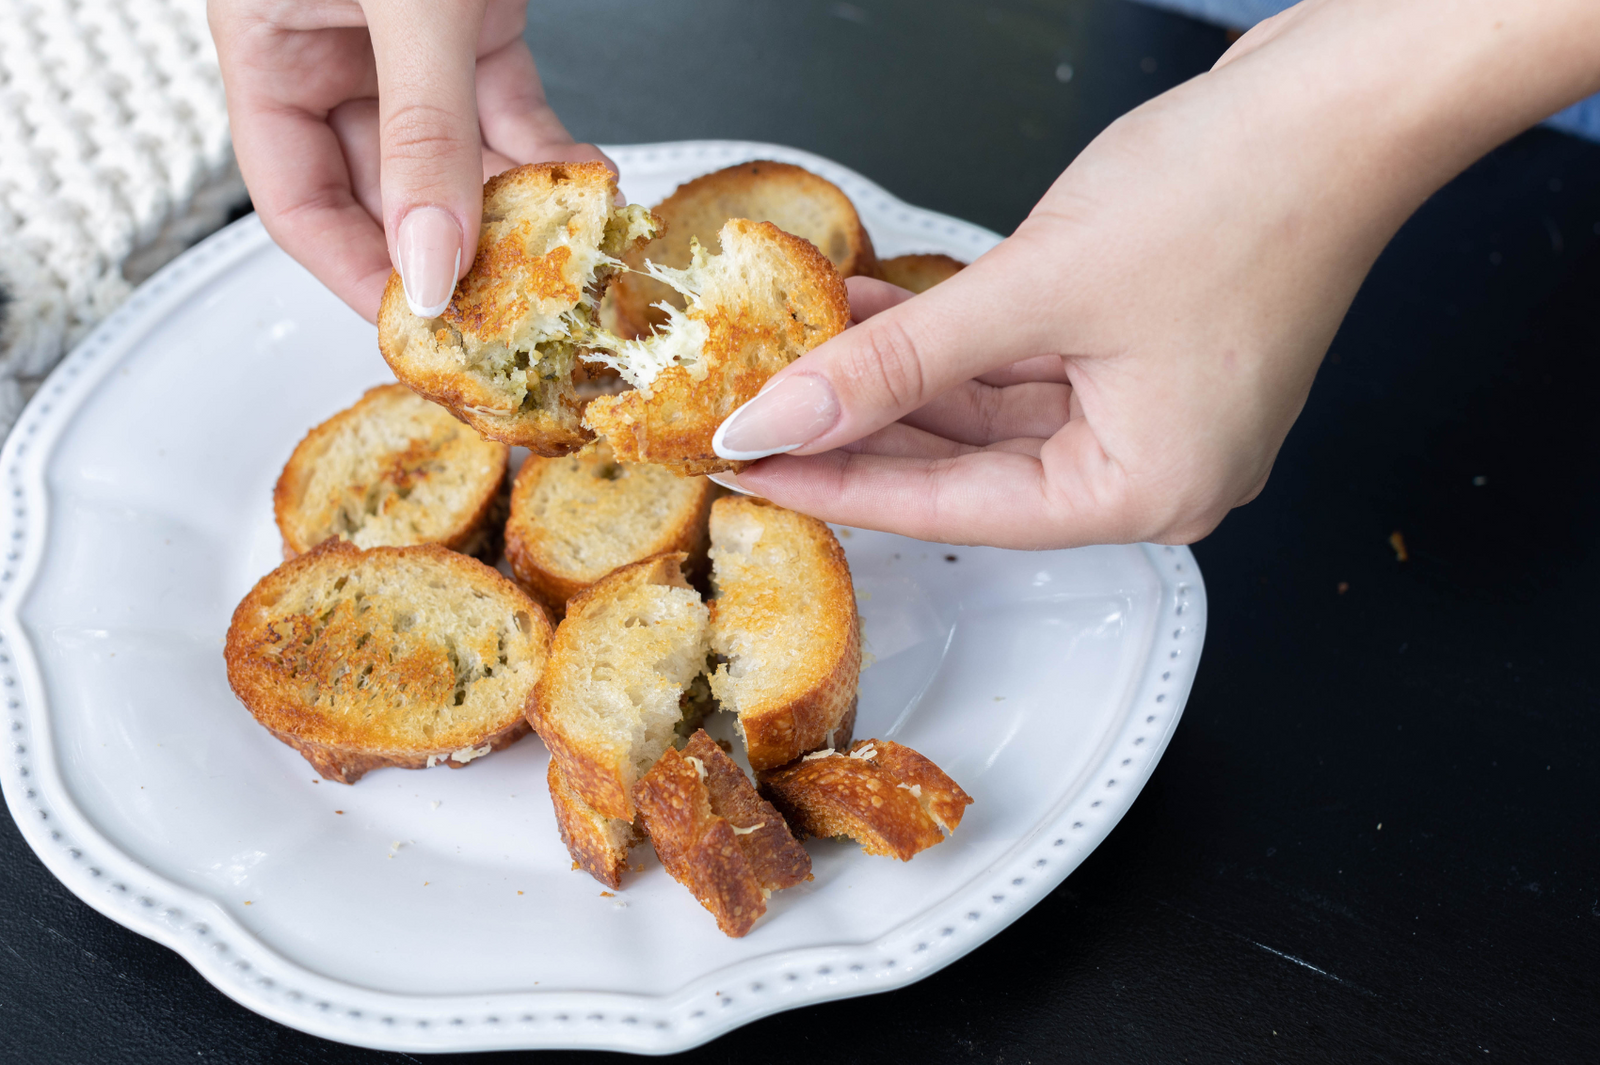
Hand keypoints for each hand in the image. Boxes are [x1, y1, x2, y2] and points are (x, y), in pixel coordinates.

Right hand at [210, 0, 609, 321]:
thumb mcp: (408, 6)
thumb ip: (423, 132)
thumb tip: (434, 257)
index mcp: (267, 45)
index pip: (298, 203)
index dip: (361, 277)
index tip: (425, 329)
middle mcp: (329, 51)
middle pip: (384, 195)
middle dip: (453, 254)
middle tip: (511, 308)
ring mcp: (404, 44)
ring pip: (456, 162)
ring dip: (515, 210)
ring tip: (565, 251)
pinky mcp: (471, 24)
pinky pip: (508, 111)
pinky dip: (547, 153)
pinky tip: (585, 184)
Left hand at [710, 0, 1599, 548]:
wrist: (1346, 96)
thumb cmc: (1242, 194)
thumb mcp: (1037, 289)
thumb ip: (898, 361)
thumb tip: (788, 415)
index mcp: (1146, 491)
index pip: (958, 511)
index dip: (844, 485)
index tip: (757, 472)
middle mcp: (1153, 466)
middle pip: (971, 467)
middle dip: (863, 430)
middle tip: (763, 418)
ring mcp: (1151, 406)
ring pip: (989, 409)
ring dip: (899, 375)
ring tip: (803, 350)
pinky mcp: (1143, 348)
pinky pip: (1021, 362)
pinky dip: (952, 338)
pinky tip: (875, 310)